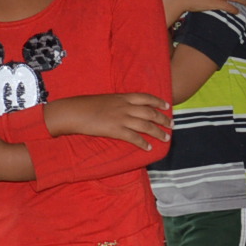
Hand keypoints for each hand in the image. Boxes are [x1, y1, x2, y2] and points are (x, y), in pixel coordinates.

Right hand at [41, 92, 172, 149]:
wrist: (73, 112)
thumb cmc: (85, 105)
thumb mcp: (105, 99)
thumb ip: (117, 103)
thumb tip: (124, 107)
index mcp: (122, 97)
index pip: (145, 97)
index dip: (158, 101)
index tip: (167, 105)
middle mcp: (125, 107)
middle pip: (149, 112)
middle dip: (162, 119)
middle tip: (171, 124)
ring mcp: (121, 118)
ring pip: (145, 126)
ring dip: (158, 132)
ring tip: (166, 138)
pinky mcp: (115, 130)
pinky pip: (134, 138)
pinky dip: (143, 143)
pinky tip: (149, 148)